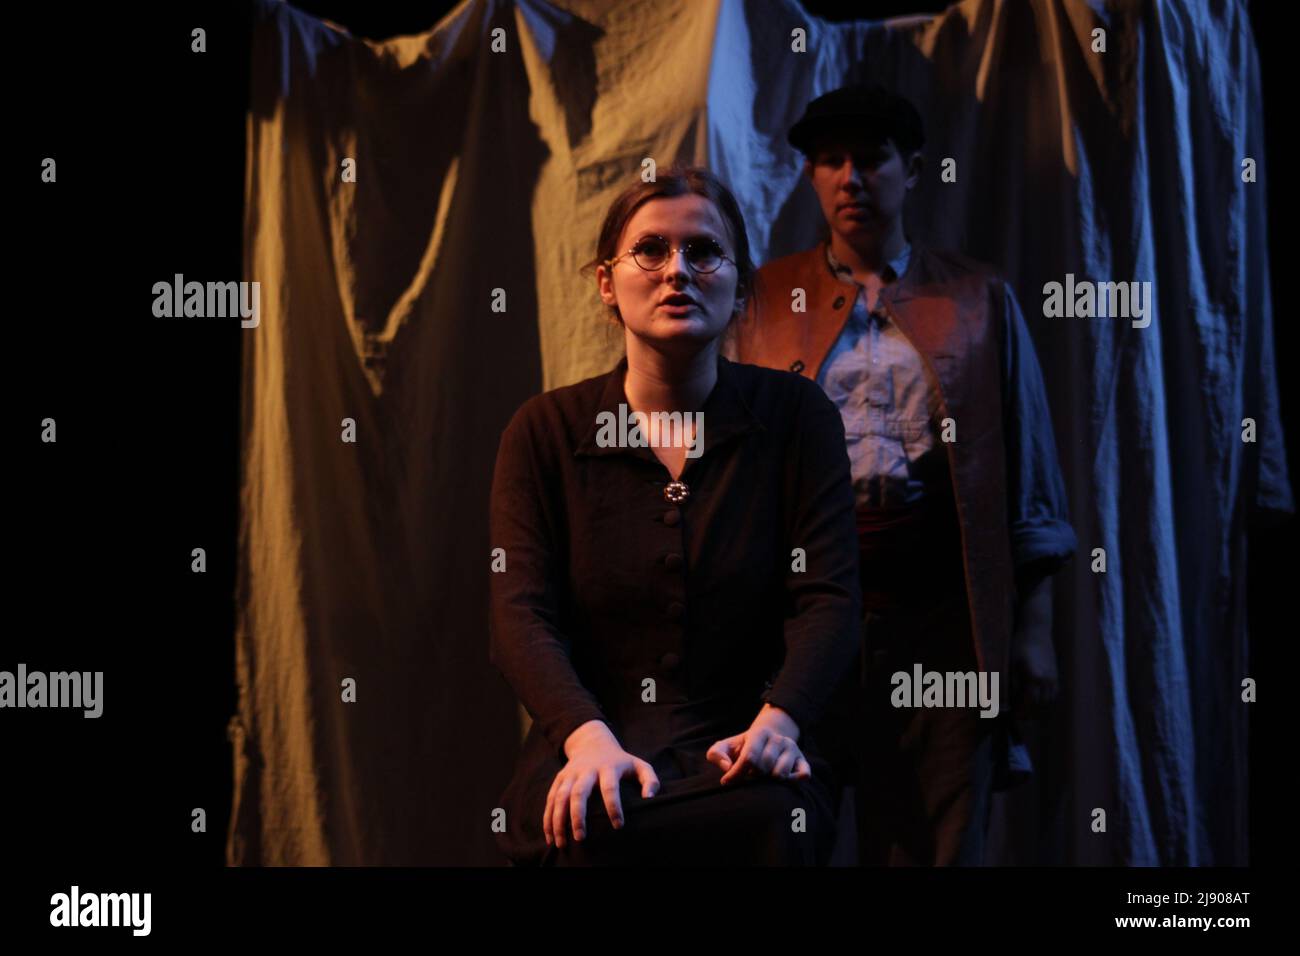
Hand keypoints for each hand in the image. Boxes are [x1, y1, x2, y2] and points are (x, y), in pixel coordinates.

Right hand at [544, 721, 659, 848]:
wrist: (593, 742)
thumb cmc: (620, 762)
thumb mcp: (638, 765)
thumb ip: (650, 780)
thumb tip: (650, 799)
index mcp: (608, 767)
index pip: (610, 787)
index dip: (614, 806)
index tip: (618, 826)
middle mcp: (587, 770)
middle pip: (579, 792)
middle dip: (578, 816)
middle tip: (581, 838)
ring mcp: (571, 774)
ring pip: (560, 797)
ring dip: (558, 820)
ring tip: (561, 843)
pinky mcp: (560, 778)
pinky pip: (550, 799)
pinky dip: (548, 818)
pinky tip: (550, 837)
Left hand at [706, 704, 810, 784]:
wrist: (768, 739)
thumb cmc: (743, 747)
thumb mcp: (726, 746)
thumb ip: (716, 754)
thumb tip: (726, 767)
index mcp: (760, 733)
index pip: (749, 757)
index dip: (737, 773)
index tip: (727, 782)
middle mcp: (779, 739)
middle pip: (765, 767)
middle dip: (753, 775)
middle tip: (750, 774)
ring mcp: (792, 749)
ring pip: (782, 774)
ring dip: (770, 780)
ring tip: (764, 776)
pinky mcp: (803, 760)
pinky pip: (804, 775)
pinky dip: (793, 781)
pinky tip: (782, 781)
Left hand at [1010, 572, 1057, 719]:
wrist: (1036, 630)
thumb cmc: (1019, 645)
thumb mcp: (1009, 664)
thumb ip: (1009, 685)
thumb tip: (1005, 702)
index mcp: (1034, 678)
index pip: (1030, 704)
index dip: (1022, 712)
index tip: (1013, 716)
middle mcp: (1047, 680)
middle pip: (1040, 706)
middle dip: (1030, 713)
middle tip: (1018, 715)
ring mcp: (1054, 678)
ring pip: (1049, 701)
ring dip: (1038, 708)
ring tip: (1026, 709)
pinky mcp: (1057, 675)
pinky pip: (1053, 694)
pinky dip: (1045, 700)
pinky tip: (1036, 699)